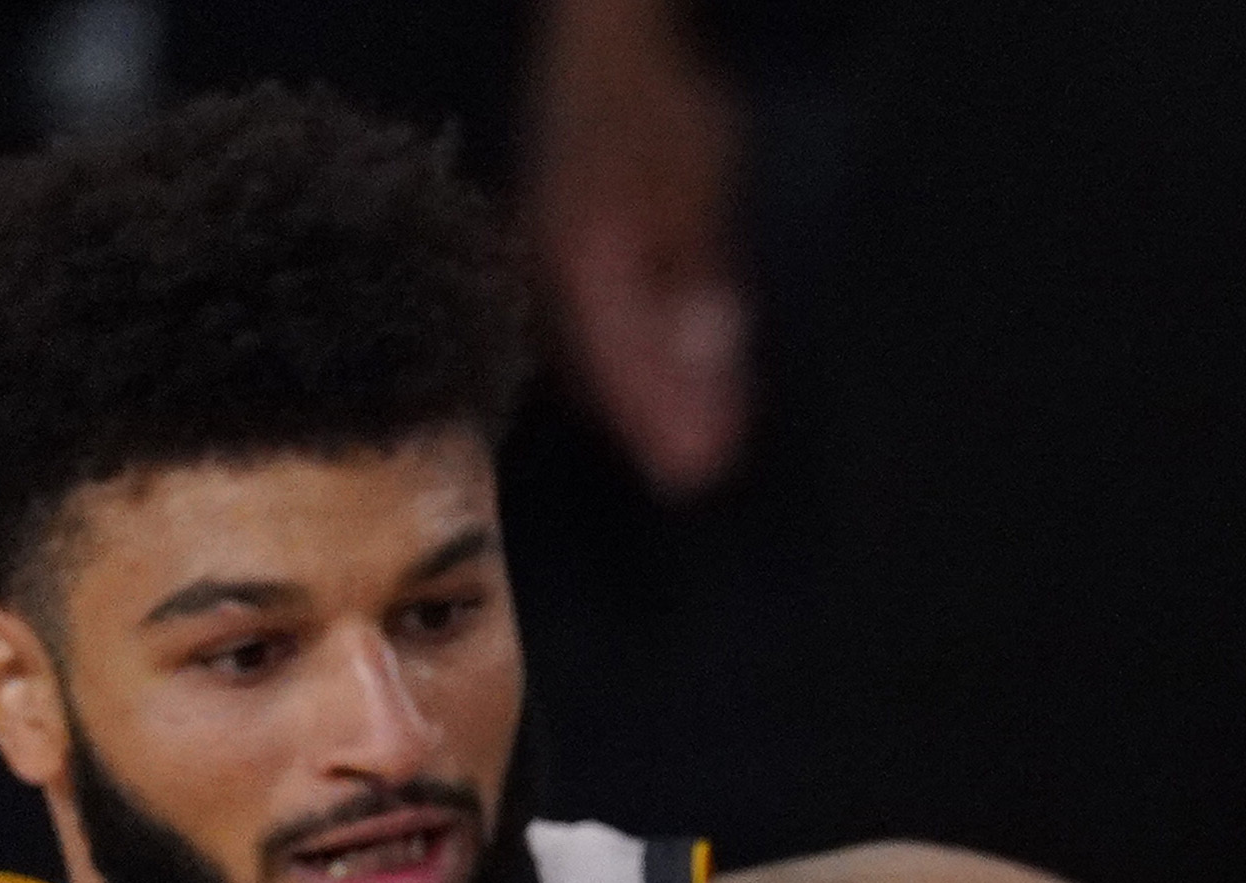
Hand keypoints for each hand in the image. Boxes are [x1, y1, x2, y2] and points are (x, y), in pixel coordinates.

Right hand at [524, 0, 751, 500]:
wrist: (605, 42)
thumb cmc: (660, 108)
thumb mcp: (697, 190)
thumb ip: (697, 282)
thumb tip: (702, 368)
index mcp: (585, 258)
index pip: (624, 365)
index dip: (662, 423)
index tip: (699, 471)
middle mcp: (550, 268)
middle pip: (601, 372)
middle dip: (652, 426)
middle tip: (699, 476)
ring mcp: (543, 259)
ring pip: (588, 355)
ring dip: (637, 404)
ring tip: (689, 448)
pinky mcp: (551, 251)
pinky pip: (581, 328)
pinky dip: (620, 366)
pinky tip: (654, 389)